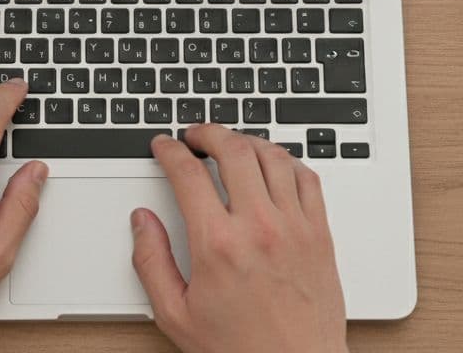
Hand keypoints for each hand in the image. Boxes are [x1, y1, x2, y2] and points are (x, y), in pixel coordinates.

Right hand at [131, 125, 347, 352]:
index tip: (164, 146)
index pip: (188, 173)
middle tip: (195, 135)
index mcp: (217, 244)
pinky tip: (273, 164)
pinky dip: (287, 161)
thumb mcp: (176, 314)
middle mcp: (258, 227)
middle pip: (233, 149)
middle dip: (208, 132)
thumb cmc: (241, 351)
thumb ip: (152, 262)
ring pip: (272, 156)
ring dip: (247, 140)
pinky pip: (307, 178)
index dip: (170, 150)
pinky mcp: (320, 234)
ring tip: (231, 143)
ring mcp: (294, 227)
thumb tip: (142, 223)